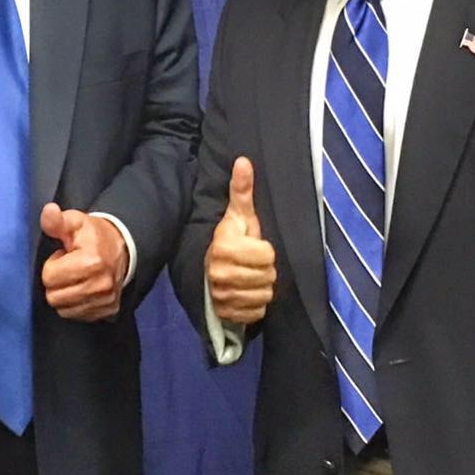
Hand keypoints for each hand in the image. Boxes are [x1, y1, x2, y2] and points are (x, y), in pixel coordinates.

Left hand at [41, 204, 129, 320]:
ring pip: (63, 310)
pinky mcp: (109, 311)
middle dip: (56, 282)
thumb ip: (57, 221)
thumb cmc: (93, 235)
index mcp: (91, 262)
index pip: (49, 277)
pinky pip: (78, 316)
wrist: (123, 247)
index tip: (64, 256)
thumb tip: (49, 211)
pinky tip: (83, 288)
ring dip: (65, 295)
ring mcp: (106, 300)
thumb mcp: (75, 222)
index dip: (53, 264)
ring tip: (76, 278)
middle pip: (54, 297)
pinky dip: (76, 305)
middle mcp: (101, 285)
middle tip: (68, 268)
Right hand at [205, 156, 275, 323]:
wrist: (205, 270)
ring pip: (264, 296)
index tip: (253, 246)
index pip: (268, 255)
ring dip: (261, 289)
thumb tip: (244, 160)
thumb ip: (242, 190)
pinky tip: (246, 295)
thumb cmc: (229, 240)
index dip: (265, 250)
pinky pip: (257, 313)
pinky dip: (255, 306)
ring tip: (249, 279)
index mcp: (224, 247)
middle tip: (252, 264)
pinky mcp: (225, 314)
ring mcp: (221, 297)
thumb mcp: (238, 215)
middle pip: (268, 277)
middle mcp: (219, 273)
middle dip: (264, 270)